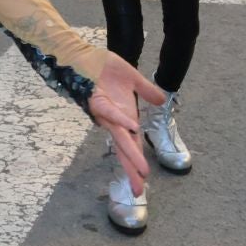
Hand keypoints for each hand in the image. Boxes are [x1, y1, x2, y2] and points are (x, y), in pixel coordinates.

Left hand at [88, 54, 162, 195]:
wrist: (83, 55)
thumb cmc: (104, 68)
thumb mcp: (132, 79)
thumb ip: (147, 90)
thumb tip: (162, 100)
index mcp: (123, 117)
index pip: (131, 145)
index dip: (136, 163)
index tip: (142, 183)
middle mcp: (114, 120)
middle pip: (125, 149)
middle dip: (132, 170)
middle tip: (139, 191)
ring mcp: (105, 112)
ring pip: (120, 137)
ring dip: (131, 153)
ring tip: (142, 171)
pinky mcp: (98, 100)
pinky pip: (110, 112)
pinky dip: (122, 120)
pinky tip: (134, 128)